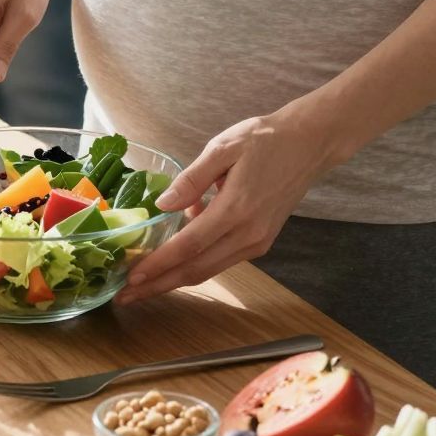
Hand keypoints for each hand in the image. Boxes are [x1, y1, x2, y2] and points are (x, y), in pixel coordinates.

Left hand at [122, 108, 330, 300]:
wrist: (310, 144)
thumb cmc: (266, 139)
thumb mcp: (224, 147)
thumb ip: (192, 178)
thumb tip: (162, 205)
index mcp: (236, 209)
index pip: (188, 247)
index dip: (157, 265)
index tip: (130, 279)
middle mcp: (248, 234)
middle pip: (196, 270)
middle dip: (158, 285)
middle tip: (125, 296)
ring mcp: (257, 242)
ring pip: (208, 269)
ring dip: (174, 279)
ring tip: (142, 285)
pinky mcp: (261, 242)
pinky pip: (221, 258)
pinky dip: (196, 261)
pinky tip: (176, 251)